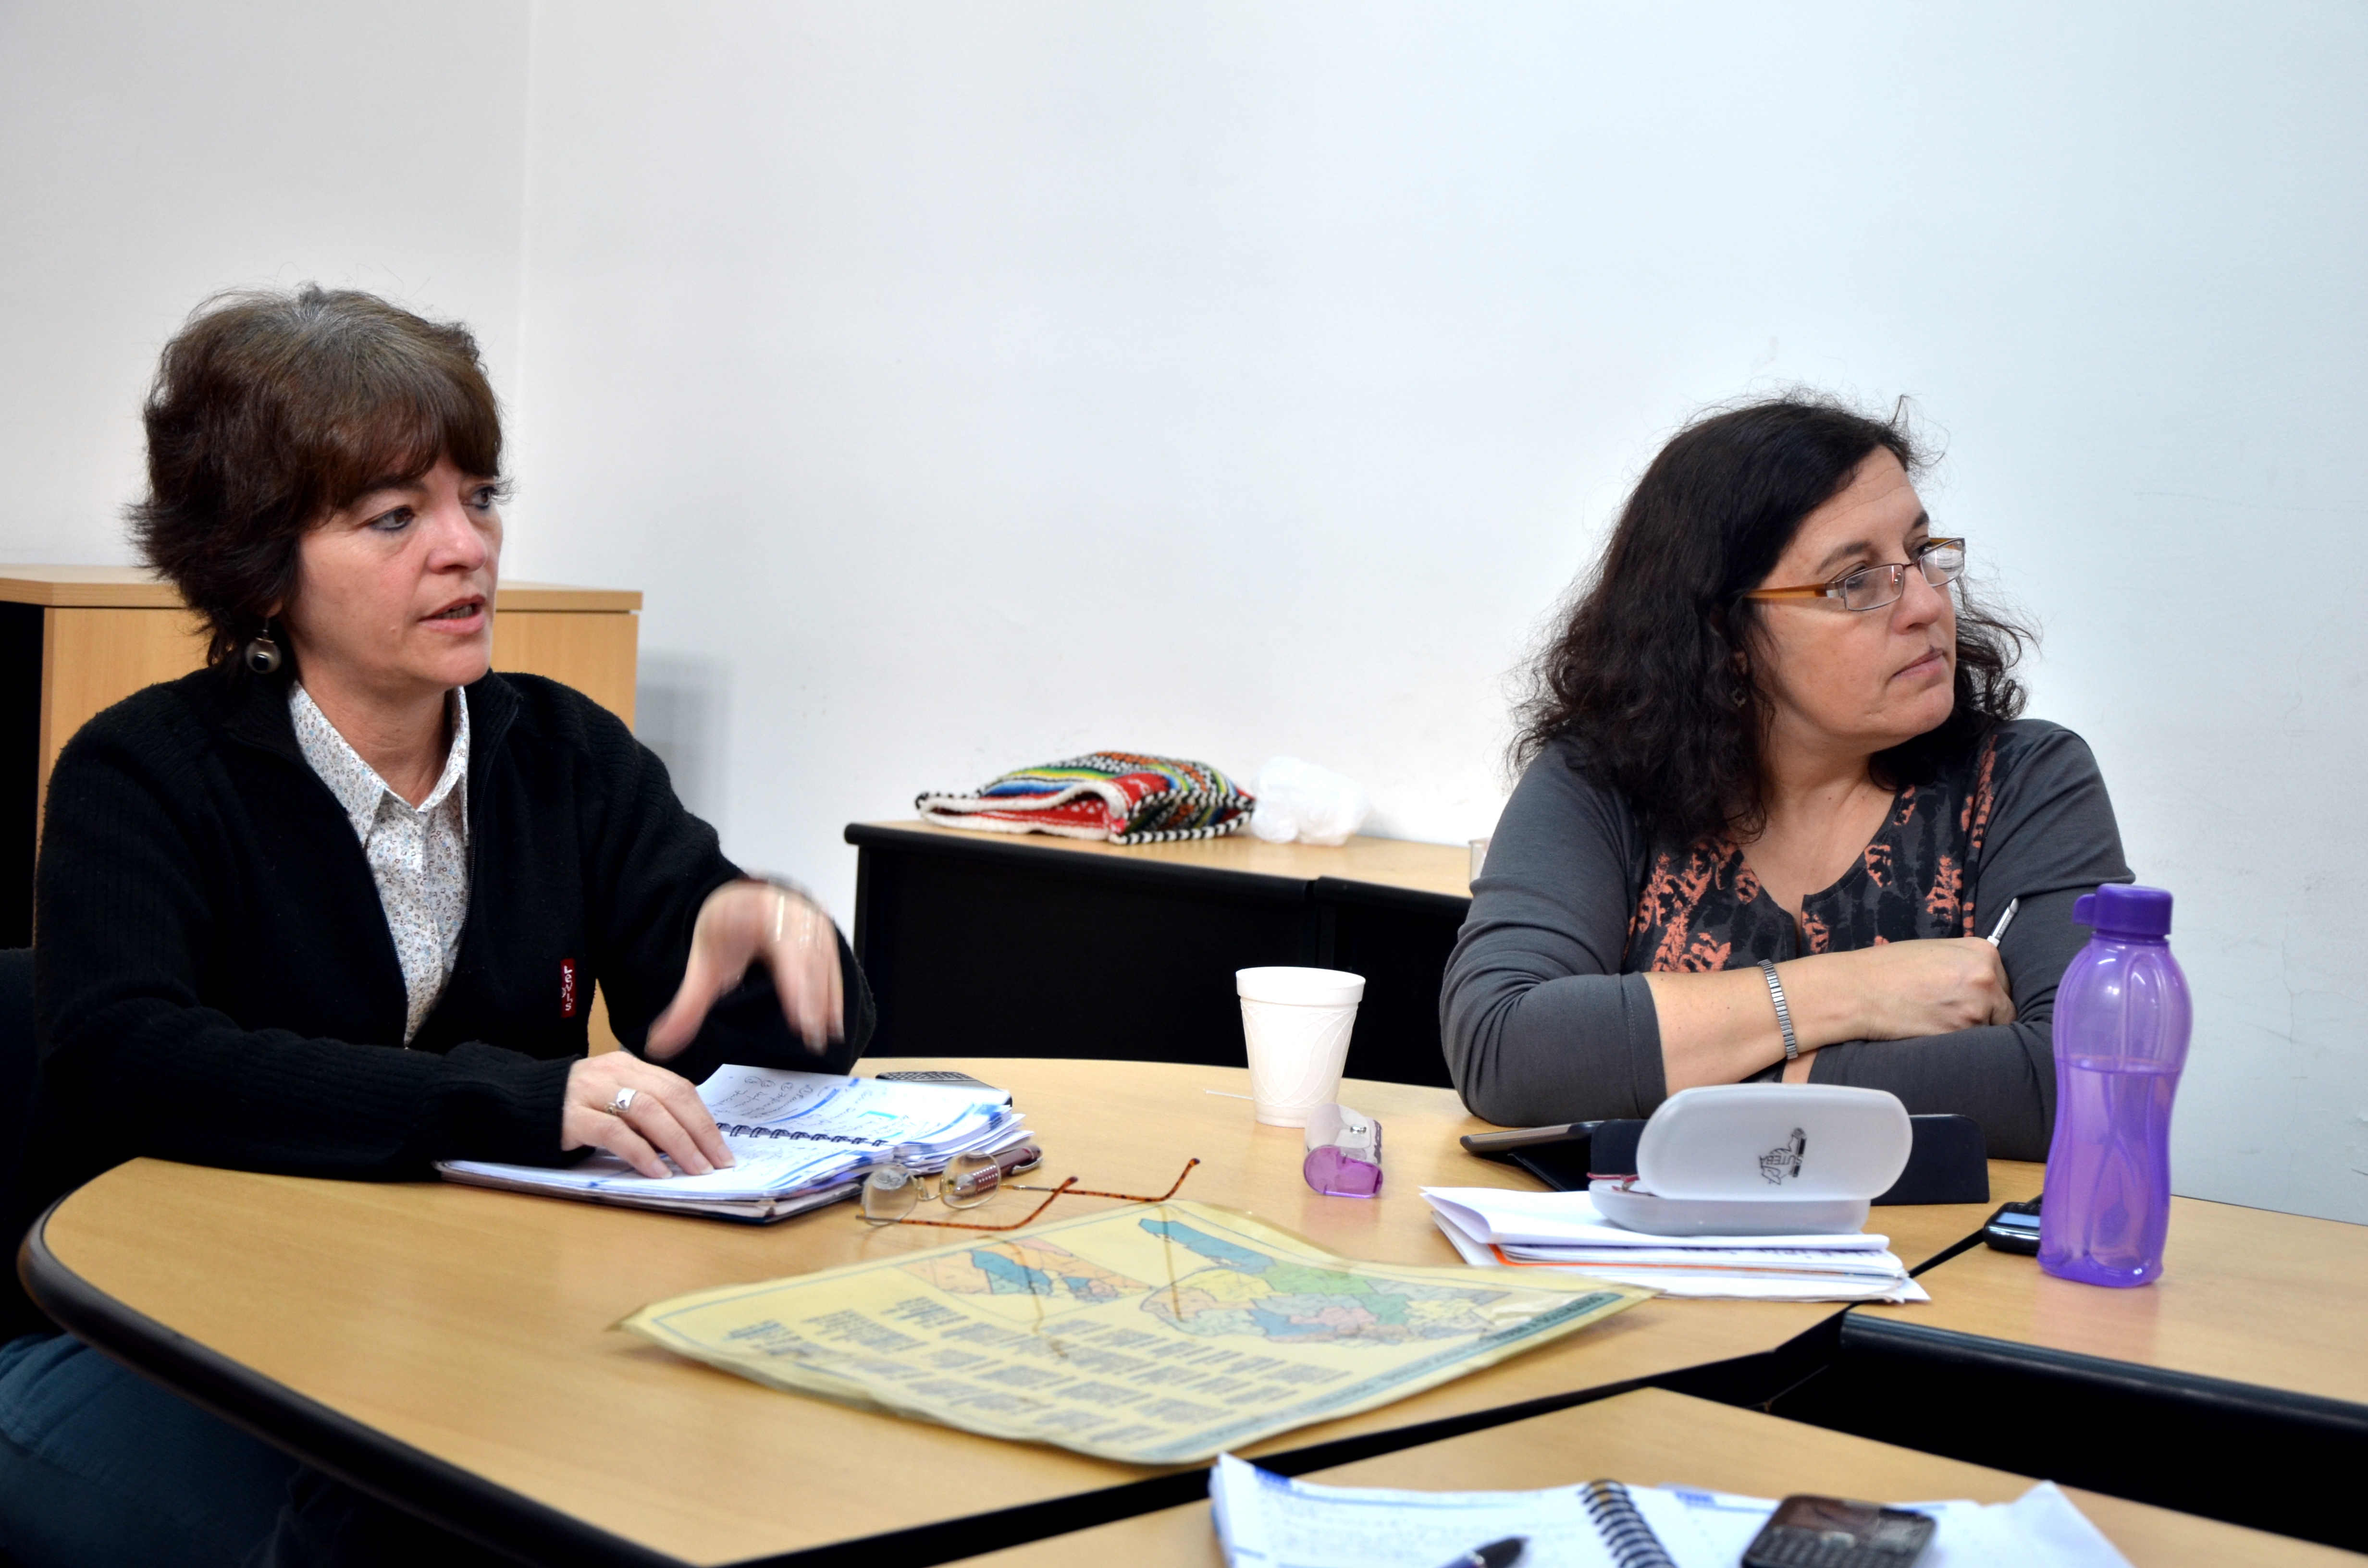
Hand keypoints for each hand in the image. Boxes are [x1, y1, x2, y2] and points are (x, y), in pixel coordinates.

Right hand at [562, 1052, 733, 1178]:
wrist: (516, 1103)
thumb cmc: (571, 1108)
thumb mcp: (611, 1099)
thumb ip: (644, 1111)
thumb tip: (688, 1142)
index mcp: (628, 1065)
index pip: (678, 1087)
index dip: (704, 1118)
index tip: (722, 1147)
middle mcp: (613, 1072)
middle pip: (670, 1097)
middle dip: (700, 1132)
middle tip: (718, 1162)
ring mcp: (592, 1092)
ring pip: (649, 1111)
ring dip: (678, 1144)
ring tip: (695, 1169)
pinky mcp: (572, 1116)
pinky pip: (615, 1133)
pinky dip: (641, 1153)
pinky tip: (657, 1172)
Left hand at [646, 880, 843, 1059]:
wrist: (740, 902)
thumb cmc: (725, 929)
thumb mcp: (702, 965)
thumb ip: (685, 1006)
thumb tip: (659, 1044)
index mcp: (761, 912)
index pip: (783, 949)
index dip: (794, 985)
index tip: (797, 1018)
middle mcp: (793, 914)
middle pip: (808, 959)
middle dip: (812, 999)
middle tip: (812, 1034)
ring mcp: (813, 923)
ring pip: (824, 963)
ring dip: (827, 1001)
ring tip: (825, 1034)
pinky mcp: (824, 935)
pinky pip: (832, 965)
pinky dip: (833, 994)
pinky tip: (834, 1020)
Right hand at [1837, 936, 2015, 1039]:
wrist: (1858, 990)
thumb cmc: (1888, 969)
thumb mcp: (1934, 952)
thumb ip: (1965, 965)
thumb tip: (1982, 984)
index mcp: (1983, 952)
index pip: (2005, 984)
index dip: (1988, 996)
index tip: (1969, 1001)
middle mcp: (1987, 978)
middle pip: (2004, 1009)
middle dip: (1985, 1016)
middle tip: (1953, 1015)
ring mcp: (1977, 1008)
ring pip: (1990, 1031)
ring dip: (1970, 1032)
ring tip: (1937, 1023)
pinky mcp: (1962, 1035)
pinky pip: (1971, 1046)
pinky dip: (1957, 1045)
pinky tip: (1932, 1032)